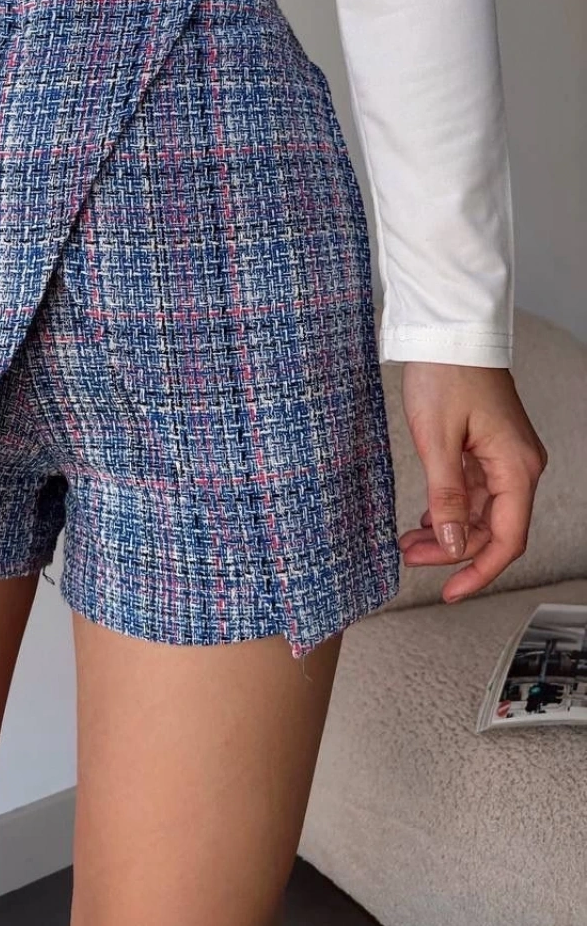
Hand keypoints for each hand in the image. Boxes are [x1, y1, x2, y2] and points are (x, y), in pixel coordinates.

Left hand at [398, 362, 547, 603]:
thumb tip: (453, 545)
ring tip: (408, 542)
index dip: (478, 572)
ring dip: (448, 530)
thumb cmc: (446, 375)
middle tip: (409, 558)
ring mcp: (504, 456)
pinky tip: (426, 517)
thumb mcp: (437, 441)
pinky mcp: (487, 446)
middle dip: (452, 551)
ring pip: (481, 511)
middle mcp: (518, 465)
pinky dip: (450, 507)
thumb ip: (447, 497)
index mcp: (516, 467)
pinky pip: (474, 490)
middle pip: (492, 528)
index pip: (506, 539)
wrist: (448, 332)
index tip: (449, 593)